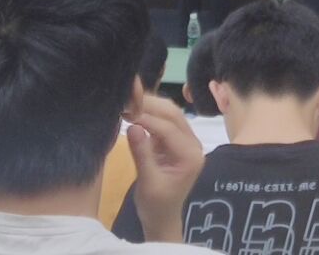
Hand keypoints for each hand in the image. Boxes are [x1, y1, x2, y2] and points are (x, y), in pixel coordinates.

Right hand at [125, 94, 204, 242]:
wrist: (161, 218)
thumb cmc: (155, 205)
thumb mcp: (147, 182)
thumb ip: (142, 153)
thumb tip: (133, 126)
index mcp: (191, 156)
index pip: (169, 129)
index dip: (147, 118)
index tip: (124, 112)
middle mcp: (193, 145)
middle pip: (173, 115)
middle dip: (150, 106)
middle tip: (125, 101)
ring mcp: (185, 141)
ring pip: (169, 114)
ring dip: (149, 107)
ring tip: (126, 104)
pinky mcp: (174, 141)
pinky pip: (163, 121)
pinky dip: (149, 115)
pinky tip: (132, 111)